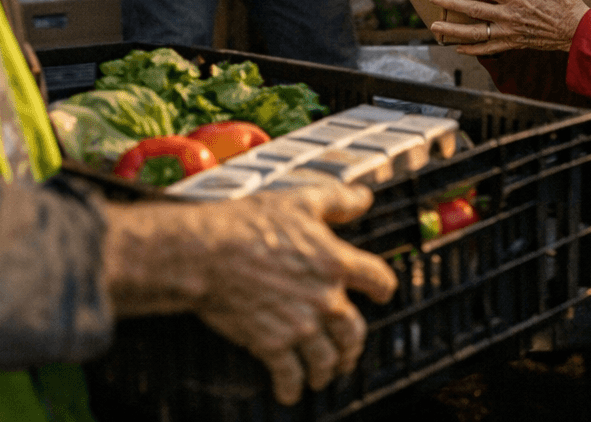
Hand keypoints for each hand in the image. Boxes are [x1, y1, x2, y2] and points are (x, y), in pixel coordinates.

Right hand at [104, 180, 397, 405]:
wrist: (206, 254)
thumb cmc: (249, 224)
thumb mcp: (301, 201)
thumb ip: (337, 201)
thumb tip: (363, 198)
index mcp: (335, 263)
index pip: (377, 279)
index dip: (384, 287)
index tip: (383, 293)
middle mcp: (324, 299)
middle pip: (354, 331)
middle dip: (353, 345)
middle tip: (348, 351)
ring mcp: (300, 325)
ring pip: (327, 360)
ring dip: (328, 370)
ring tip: (323, 375)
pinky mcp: (271, 344)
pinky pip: (290, 376)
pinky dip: (292, 389)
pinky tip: (290, 393)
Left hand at [428, 0, 588, 53]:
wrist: (576, 33)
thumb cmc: (566, 4)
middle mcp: (508, 16)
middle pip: (474, 10)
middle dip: (451, 5)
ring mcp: (509, 32)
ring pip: (475, 32)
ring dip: (453, 30)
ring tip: (435, 26)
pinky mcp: (513, 44)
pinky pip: (488, 48)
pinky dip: (471, 49)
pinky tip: (457, 47)